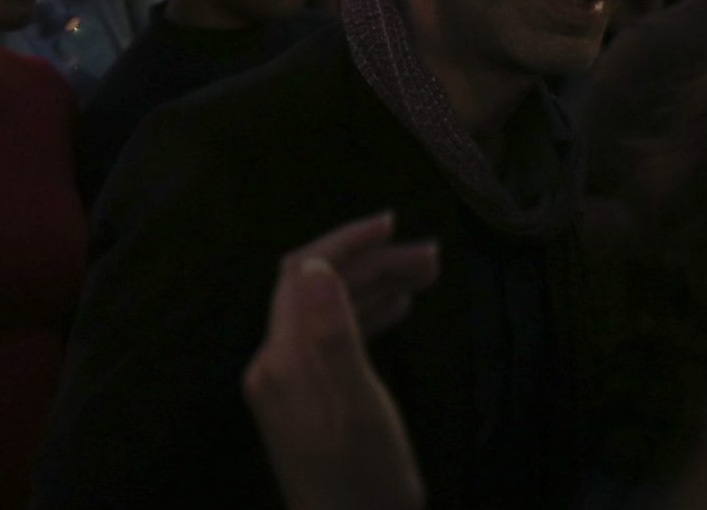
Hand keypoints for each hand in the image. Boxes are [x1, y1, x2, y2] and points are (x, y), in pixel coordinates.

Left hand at [244, 250, 425, 509]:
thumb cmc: (366, 484)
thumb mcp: (360, 408)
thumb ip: (333, 335)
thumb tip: (314, 266)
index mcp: (282, 360)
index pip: (301, 274)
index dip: (346, 244)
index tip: (392, 222)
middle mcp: (276, 365)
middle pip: (316, 290)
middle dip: (371, 265)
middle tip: (430, 257)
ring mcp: (288, 384)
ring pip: (327, 314)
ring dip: (373, 289)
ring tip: (427, 274)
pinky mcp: (305, 401)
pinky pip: (331, 341)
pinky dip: (364, 318)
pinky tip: (398, 310)